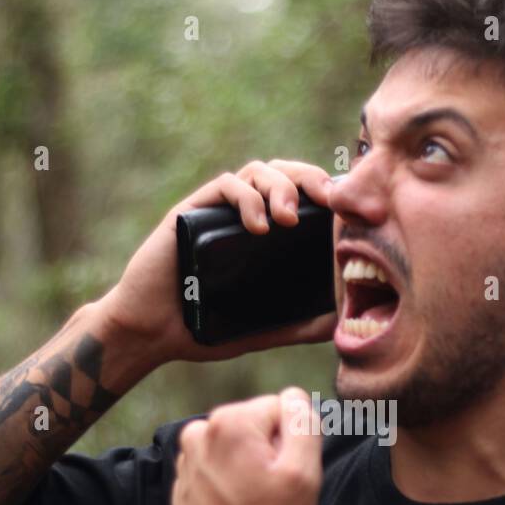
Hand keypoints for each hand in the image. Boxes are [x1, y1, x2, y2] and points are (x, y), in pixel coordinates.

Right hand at [99, 160, 337, 368]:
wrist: (152, 333)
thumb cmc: (204, 329)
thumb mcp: (263, 329)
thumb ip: (300, 325)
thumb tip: (341, 322)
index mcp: (266, 237)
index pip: (303, 196)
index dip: (329, 193)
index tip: (352, 210)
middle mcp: (244, 216)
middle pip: (285, 173)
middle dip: (311, 179)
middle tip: (329, 203)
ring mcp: (218, 212)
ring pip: (257, 171)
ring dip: (281, 187)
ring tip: (288, 220)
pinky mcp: (192, 212)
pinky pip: (226, 186)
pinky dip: (247, 199)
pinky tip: (257, 227)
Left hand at [170, 388, 321, 504]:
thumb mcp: (304, 472)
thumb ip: (304, 420)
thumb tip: (294, 398)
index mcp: (229, 422)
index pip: (284, 409)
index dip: (296, 443)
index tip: (288, 478)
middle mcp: (198, 434)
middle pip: (258, 426)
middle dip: (272, 455)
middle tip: (273, 496)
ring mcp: (186, 461)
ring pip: (240, 450)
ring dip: (252, 472)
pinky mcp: (182, 485)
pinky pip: (221, 472)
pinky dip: (233, 488)